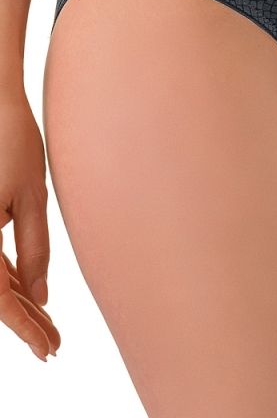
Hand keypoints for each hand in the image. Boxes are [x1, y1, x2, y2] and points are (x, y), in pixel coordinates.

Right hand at [0, 91, 59, 360]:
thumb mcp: (30, 196)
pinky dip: (7, 278)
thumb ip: (34, 248)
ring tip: (48, 325)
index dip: (23, 328)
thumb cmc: (12, 142)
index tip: (49, 349)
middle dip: (22, 322)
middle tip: (54, 343)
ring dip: (15, 303)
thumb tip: (41, 296)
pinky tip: (29, 292)